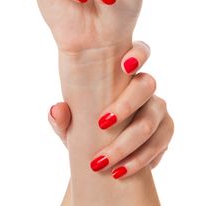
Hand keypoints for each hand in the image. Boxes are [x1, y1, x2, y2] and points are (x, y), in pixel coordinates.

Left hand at [48, 41, 173, 178]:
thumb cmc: (85, 130)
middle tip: (101, 123)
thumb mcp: (70, 127)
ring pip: (152, 119)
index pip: (139, 51)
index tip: (124, 66)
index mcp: (122, 75)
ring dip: (127, 142)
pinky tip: (122, 170)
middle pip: (147, 84)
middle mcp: (144, 88)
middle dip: (125, 105)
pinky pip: (160, 143)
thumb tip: (57, 109)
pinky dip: (140, 158)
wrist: (101, 159)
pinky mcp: (165, 131)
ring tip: (102, 162)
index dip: (138, 54)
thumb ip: (62, 119)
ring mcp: (158, 108)